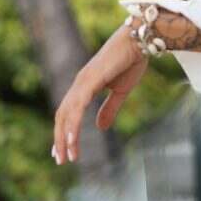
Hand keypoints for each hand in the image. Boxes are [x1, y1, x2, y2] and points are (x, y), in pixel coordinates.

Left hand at [51, 21, 147, 165]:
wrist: (140, 41)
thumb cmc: (131, 61)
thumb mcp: (120, 92)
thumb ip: (109, 109)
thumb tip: (100, 128)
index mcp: (84, 86)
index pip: (68, 113)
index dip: (64, 131)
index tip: (64, 150)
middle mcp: (79, 84)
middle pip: (62, 116)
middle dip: (60, 138)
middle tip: (61, 160)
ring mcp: (82, 82)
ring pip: (66, 114)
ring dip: (64, 136)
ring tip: (67, 156)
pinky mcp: (90, 81)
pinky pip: (77, 107)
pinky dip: (73, 124)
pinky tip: (72, 140)